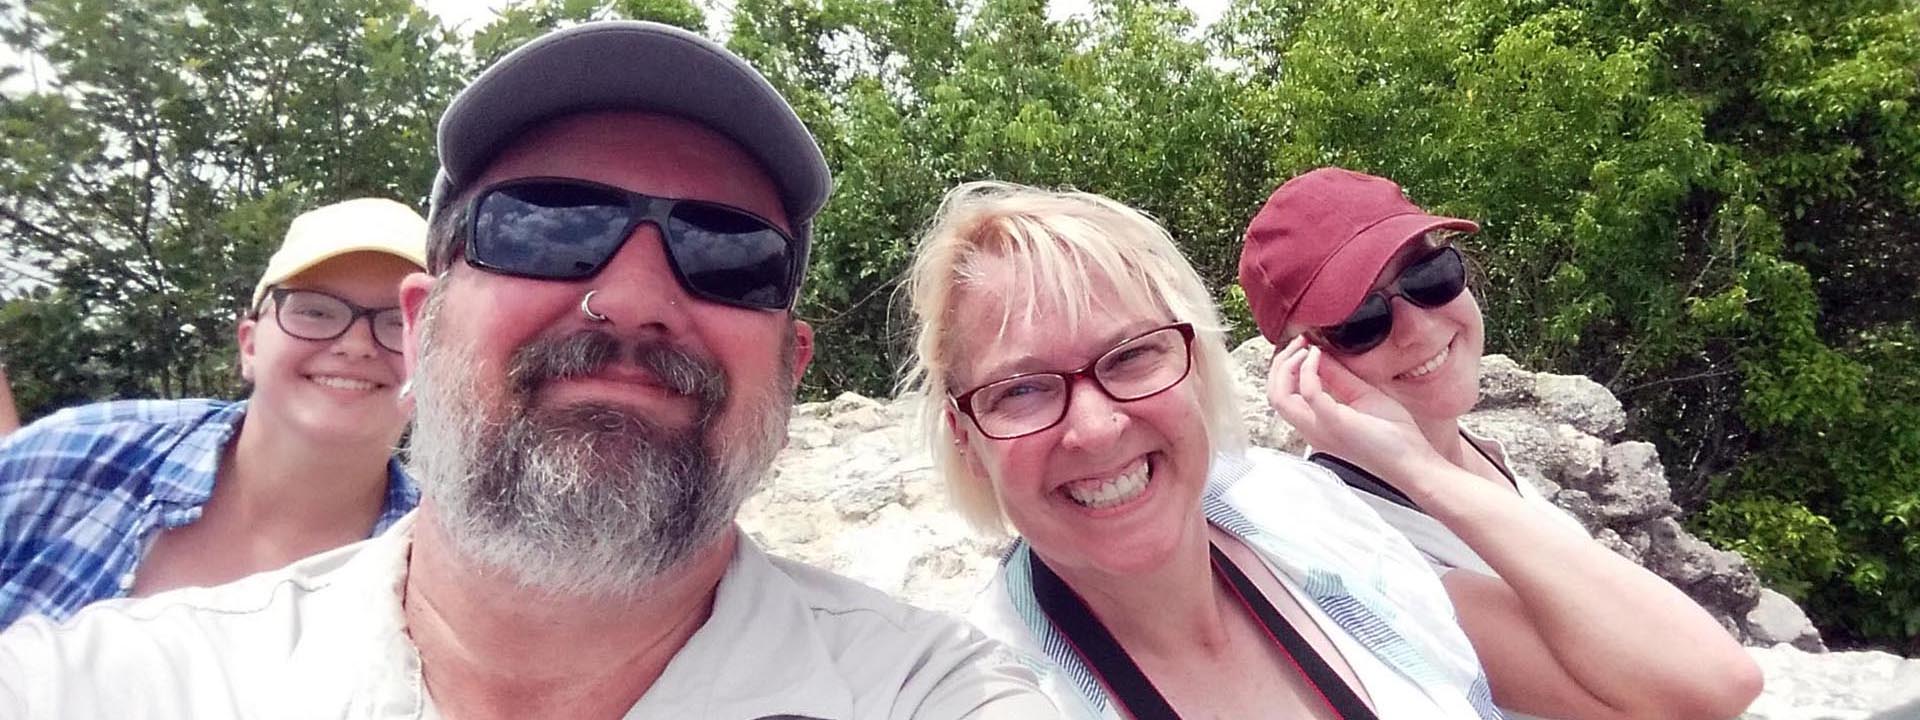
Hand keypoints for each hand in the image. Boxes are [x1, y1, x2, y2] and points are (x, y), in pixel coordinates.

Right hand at [1266, 337, 1440, 472]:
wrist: (1411, 459)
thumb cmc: (1392, 435)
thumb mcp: (1361, 395)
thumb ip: (1338, 377)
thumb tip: (1320, 355)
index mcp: (1316, 425)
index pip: (1283, 397)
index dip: (1286, 367)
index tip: (1303, 346)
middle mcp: (1311, 429)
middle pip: (1273, 395)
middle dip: (1280, 363)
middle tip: (1298, 342)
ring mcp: (1319, 427)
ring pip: (1278, 396)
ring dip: (1287, 365)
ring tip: (1303, 348)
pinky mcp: (1334, 422)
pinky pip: (1307, 391)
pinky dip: (1308, 368)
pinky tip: (1317, 355)